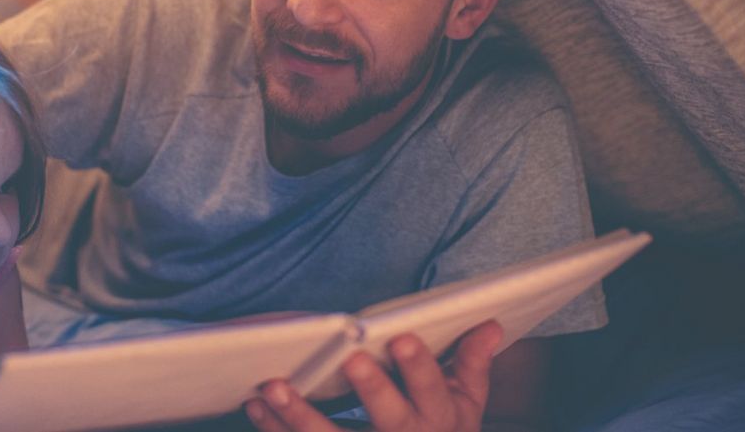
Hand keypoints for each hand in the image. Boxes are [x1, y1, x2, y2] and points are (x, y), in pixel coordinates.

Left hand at [245, 321, 503, 431]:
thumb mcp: (465, 404)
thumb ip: (472, 363)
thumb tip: (489, 323)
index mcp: (441, 418)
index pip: (433, 390)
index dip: (420, 367)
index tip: (402, 337)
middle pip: (392, 419)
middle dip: (372, 390)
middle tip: (350, 359)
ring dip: (301, 416)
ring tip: (273, 387)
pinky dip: (277, 430)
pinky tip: (256, 407)